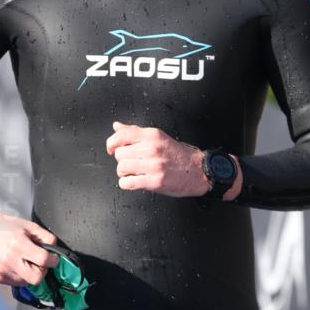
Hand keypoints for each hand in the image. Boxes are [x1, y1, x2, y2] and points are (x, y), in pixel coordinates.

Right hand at [0, 209, 59, 285]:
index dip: (53, 260)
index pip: (43, 260)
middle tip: (40, 262)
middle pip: (36, 278)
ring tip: (25, 261)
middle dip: (42, 271)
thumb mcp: (27, 225)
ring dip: (30, 274)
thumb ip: (44, 236)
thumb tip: (54, 248)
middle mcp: (9, 260)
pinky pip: (15, 283)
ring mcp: (1, 270)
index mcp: (18, 244)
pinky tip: (16, 264)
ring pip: (26, 282)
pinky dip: (20, 276)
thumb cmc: (2, 225)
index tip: (53, 258)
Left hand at [106, 121, 242, 200]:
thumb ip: (136, 132)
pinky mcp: (155, 181)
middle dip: (122, 159)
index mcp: (152, 136)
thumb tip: (117, 126)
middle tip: (130, 162)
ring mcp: (153, 165)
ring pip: (122, 168)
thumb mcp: (158, 138)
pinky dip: (126, 184)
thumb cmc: (179, 155)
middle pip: (120, 153)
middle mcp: (152, 149)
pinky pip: (128, 183)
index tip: (111, 148)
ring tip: (132, 173)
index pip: (122, 135)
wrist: (198, 170)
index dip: (111, 143)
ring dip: (124, 172)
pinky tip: (133, 181)